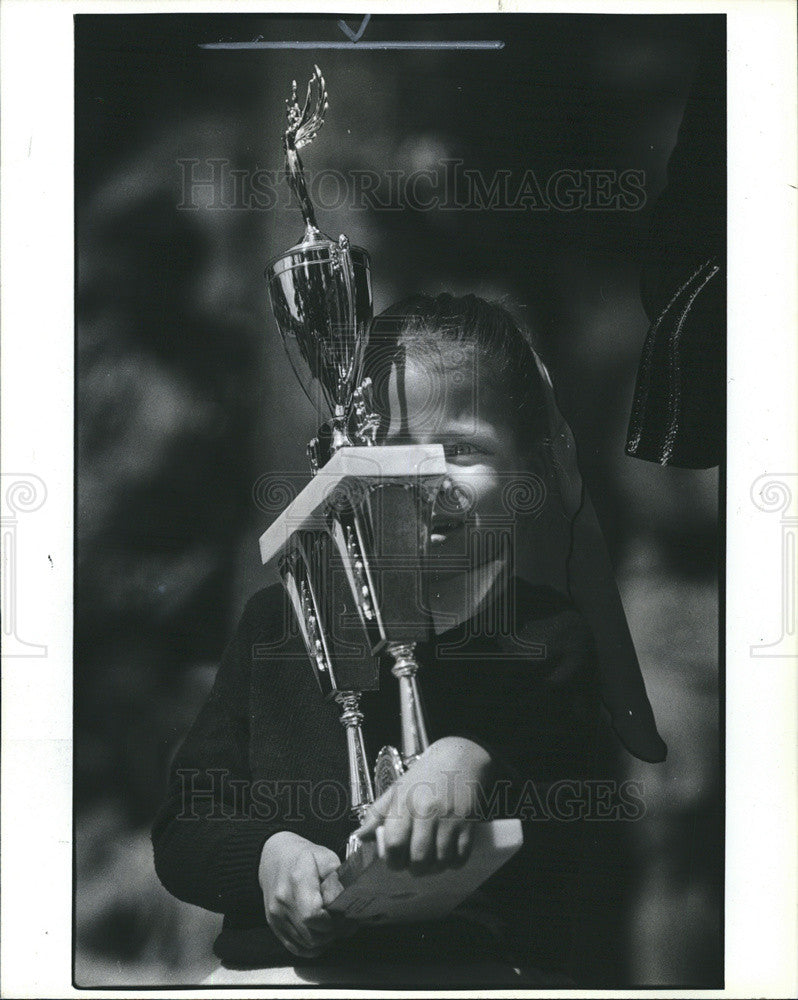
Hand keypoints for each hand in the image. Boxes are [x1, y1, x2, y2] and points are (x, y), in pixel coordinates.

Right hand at [258, 831, 353, 957]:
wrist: (274, 857)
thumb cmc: (303, 856)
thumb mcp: (325, 858)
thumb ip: (336, 881)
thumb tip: (344, 904)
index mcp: (297, 881)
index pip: (314, 915)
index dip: (333, 921)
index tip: (345, 915)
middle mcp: (283, 902)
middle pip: (312, 935)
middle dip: (334, 932)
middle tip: (347, 922)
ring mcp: (276, 916)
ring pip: (306, 945)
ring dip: (325, 940)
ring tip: (336, 926)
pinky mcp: (274, 925)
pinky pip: (296, 948)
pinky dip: (312, 947)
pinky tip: (322, 934)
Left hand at [353, 736, 492, 874]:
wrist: (458, 758)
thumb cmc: (424, 776)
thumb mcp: (396, 789)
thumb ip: (376, 814)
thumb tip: (360, 836)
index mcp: (404, 803)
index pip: (394, 844)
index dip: (392, 860)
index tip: (395, 860)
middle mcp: (427, 810)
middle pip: (418, 859)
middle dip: (414, 868)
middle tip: (413, 863)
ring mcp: (449, 817)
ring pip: (440, 861)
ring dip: (434, 867)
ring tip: (430, 860)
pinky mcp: (468, 822)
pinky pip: (461, 856)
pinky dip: (453, 862)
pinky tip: (448, 854)